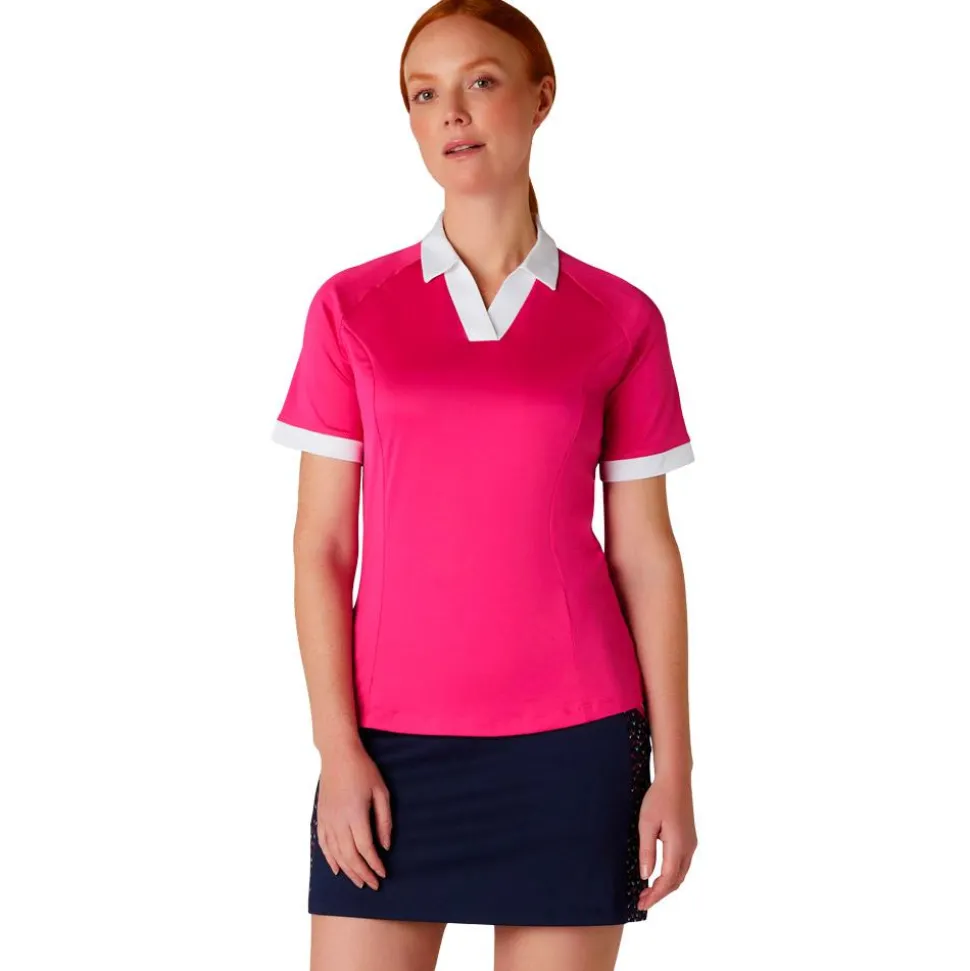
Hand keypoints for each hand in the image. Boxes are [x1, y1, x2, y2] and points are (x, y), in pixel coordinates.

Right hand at [315, 740, 392, 889]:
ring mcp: (327, 820)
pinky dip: (330, 859)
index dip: (374, 865)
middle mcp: (339, 822)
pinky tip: (337, 869)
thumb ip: (384, 820)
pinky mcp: (320, 817)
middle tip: (372, 885)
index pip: (365, 849)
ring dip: (347, 871)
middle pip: (350, 856)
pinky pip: (323, 844)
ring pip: (336, 854)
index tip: (383, 874)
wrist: (338, 755)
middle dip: (362, 873)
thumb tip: (385, 846)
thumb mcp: (381, 792)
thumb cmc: (364, 770)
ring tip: (358, 882)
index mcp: (356, 815)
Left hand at [636, 773, 696, 910]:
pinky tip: (659, 873)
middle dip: (659, 894)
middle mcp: (688, 848)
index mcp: (678, 846)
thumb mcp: (646, 824)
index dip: (655, 895)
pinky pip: (682, 864)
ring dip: (666, 885)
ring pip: (680, 874)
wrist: (675, 780)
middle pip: (676, 881)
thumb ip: (647, 851)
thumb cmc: (658, 798)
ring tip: (648, 890)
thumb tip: (646, 876)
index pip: (667, 880)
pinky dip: (671, 874)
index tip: (642, 904)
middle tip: (642, 900)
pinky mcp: (689, 838)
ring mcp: (691, 843)